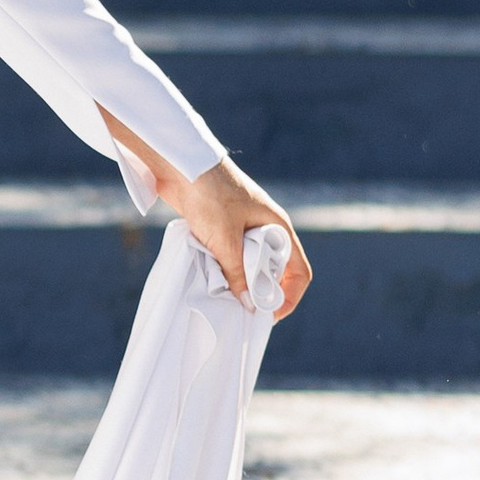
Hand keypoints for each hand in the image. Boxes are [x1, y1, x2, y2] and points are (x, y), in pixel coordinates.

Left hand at [101, 113, 312, 318]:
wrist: (181, 163)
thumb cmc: (210, 195)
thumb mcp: (225, 239)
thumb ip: (237, 273)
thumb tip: (249, 305)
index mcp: (278, 228)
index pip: (298, 271)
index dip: (289, 297)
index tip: (268, 316)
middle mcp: (266, 229)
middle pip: (273, 271)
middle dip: (261, 293)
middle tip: (241, 312)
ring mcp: (244, 228)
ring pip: (249, 265)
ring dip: (239, 282)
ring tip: (224, 298)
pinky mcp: (223, 228)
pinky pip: (230, 256)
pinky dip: (223, 269)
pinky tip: (210, 279)